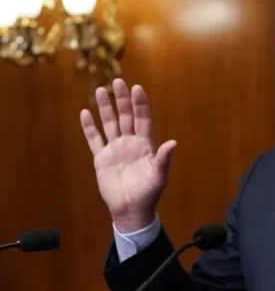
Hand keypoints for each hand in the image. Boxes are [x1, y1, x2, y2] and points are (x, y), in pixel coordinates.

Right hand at [80, 79, 176, 232]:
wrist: (131, 209)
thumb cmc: (149, 193)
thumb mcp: (159, 176)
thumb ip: (164, 159)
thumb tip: (174, 143)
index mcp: (145, 144)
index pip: (142, 119)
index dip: (140, 104)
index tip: (137, 88)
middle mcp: (130, 142)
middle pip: (125, 116)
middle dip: (122, 99)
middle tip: (118, 81)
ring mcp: (115, 149)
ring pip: (109, 123)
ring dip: (105, 108)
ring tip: (99, 90)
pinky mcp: (102, 158)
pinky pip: (94, 139)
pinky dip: (89, 127)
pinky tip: (85, 113)